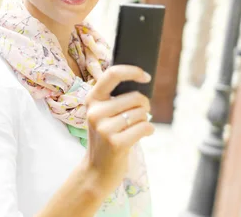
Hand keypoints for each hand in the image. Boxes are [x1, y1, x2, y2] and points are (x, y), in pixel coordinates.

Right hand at [84, 65, 154, 194]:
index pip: (112, 74)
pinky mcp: (116, 143)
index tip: (146, 76)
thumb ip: (115, 98)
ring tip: (133, 129)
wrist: (96, 170)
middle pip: (136, 97)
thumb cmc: (106, 138)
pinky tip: (140, 136)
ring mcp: (104, 128)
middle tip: (137, 116)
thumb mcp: (102, 114)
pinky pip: (145, 127)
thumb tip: (142, 79)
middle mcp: (95, 112)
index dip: (132, 71)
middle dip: (144, 106)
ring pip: (142, 113)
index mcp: (92, 99)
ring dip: (144, 120)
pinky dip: (148, 130)